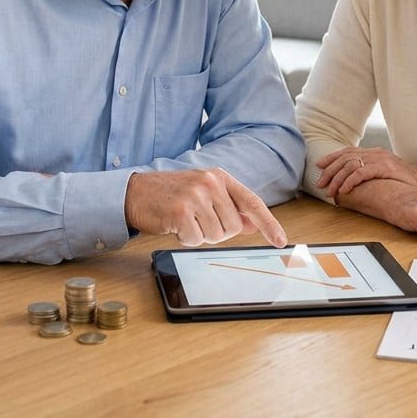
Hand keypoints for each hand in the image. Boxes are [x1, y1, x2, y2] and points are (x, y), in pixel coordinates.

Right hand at [125, 168, 286, 247]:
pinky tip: (175, 226)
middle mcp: (210, 182)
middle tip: (197, 220)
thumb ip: (229, 207)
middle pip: (233, 227)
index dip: (269, 223)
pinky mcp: (181, 211)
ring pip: (216, 236)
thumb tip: (253, 223)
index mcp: (220, 177)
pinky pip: (195, 240)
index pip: (252, 202)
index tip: (281, 240)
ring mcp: (195, 195)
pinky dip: (185, 239)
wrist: (135, 192)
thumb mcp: (204, 194)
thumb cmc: (171, 194)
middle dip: (217, 232)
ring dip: (200, 236)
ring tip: (184, 221)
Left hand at [317, 147, 416, 197]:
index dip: (332, 158)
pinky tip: (344, 190)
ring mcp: (380, 159)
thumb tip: (353, 181)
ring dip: (337, 179)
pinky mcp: (385, 168)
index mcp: (375, 153)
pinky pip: (361, 173)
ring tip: (330, 191)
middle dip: (330, 170)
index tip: (320, 165)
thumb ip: (372, 173)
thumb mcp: (386, 174)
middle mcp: (376, 153)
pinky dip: (350, 181)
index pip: (348, 151)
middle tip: (320, 183)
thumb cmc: (405, 182)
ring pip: (350, 165)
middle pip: (345, 157)